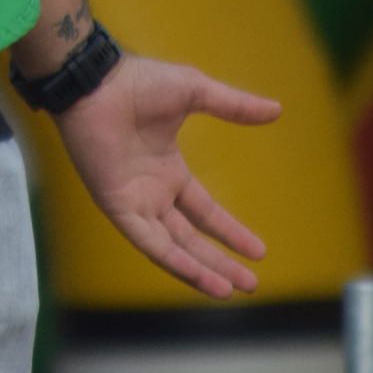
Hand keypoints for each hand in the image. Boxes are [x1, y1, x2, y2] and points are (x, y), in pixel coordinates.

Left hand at [52, 55, 278, 299]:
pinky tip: (202, 278)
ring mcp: (135, 202)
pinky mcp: (118, 207)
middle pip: (191, 239)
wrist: (95, 82)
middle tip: (251, 284)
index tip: (258, 251)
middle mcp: (152, 193)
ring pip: (172, 249)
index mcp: (168, 171)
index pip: (204, 212)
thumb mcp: (196, 92)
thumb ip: (234, 106)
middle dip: (220, 262)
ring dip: (201, 271)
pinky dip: (177, 263)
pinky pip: (150, 244)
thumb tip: (277, 109)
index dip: (229, 232)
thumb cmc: (137, 82)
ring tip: (231, 291)